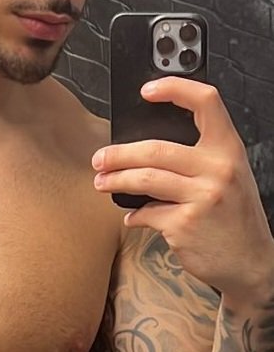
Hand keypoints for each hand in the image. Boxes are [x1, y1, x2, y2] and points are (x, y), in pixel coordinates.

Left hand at [92, 76, 273, 296]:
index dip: (175, 88)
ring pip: (144, 179)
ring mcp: (202, 197)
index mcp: (228, 150)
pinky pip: (147, 213)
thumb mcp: (229, 178)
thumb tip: (145, 152)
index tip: (146, 91)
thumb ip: (198, 160)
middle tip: (100, 159)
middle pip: (156, 149)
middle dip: (119, 154)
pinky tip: (132, 217)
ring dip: (115, 181)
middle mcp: (218, 169)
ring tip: (101, 183)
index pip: (206, 103)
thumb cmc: (234, 218)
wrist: (251, 263)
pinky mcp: (184, 224)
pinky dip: (134, 215)